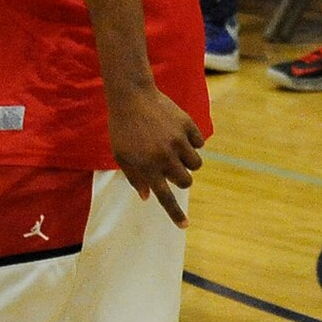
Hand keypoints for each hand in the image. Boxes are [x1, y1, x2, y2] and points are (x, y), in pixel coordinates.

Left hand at [107, 85, 204, 228]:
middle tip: (172, 167)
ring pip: (196, 163)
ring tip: (177, 150)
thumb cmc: (122, 128)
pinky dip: (193, 142)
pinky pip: (199, 142)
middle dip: (182, 178)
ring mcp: (178, 140)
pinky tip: (182, 134)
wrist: (132, 95)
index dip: (176, 214)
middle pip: (186, 181)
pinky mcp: (187, 124)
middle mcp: (165, 157)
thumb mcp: (121, 156)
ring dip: (189, 161)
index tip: (185, 226)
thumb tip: (146, 196)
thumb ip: (135, 178)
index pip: (165, 198)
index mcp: (149, 168)